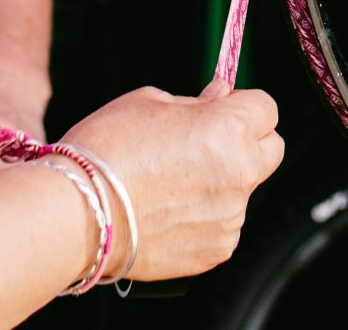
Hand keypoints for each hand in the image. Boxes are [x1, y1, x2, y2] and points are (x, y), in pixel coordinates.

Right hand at [58, 80, 283, 281]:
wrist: (76, 214)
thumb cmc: (105, 152)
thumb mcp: (147, 102)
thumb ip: (195, 102)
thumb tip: (220, 98)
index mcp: (228, 129)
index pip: (266, 107)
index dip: (243, 105)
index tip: (223, 108)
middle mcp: (239, 173)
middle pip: (271, 149)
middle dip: (248, 142)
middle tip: (207, 142)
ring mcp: (230, 216)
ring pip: (243, 189)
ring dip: (222, 182)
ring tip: (171, 183)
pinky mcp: (216, 249)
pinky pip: (224, 224)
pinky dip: (206, 217)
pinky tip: (169, 210)